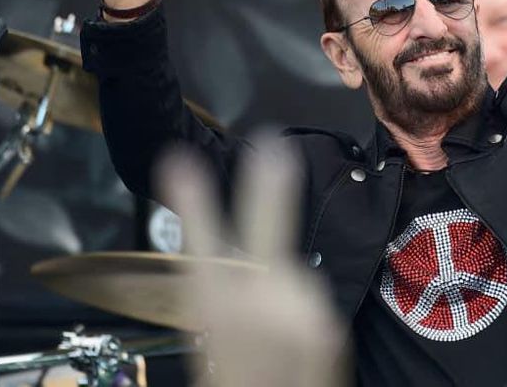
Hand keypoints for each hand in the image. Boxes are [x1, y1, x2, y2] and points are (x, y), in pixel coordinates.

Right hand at [157, 140, 347, 386]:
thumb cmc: (234, 377)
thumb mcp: (212, 343)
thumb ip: (225, 301)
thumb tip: (240, 272)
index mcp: (216, 307)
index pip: (199, 239)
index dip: (189, 197)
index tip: (179, 159)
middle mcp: (259, 299)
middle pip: (266, 226)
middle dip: (269, 183)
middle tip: (272, 142)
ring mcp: (299, 308)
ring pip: (291, 274)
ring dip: (282, 291)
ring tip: (268, 338)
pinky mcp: (328, 322)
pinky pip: (307, 303)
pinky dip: (298, 313)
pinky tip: (289, 345)